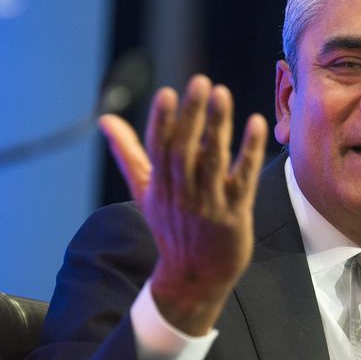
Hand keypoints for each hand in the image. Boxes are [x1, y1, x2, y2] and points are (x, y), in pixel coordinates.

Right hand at [100, 75, 267, 334]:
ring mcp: (209, 204)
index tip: (167, 92)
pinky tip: (255, 124)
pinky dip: (248, 151)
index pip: (158, 148)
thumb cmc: (171, 227)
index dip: (162, 120)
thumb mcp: (145, 191)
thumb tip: (105, 119)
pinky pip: (242, 178)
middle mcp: (182, 193)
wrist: (195, 277)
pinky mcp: (234, 213)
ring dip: (218, 126)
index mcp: (160, 185)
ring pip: (212, 160)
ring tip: (222, 94)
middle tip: (200, 82)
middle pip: (184, 149)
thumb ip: (127, 152)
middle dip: (191, 115)